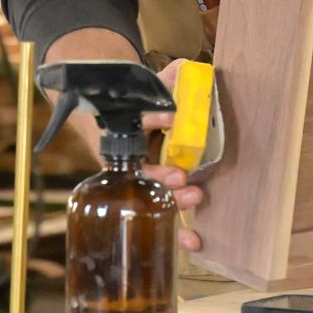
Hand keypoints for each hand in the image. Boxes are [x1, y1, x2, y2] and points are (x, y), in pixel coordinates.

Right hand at [43, 31, 207, 250]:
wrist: (117, 124)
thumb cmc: (139, 106)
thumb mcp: (150, 87)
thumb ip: (169, 78)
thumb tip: (185, 68)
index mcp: (127, 129)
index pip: (137, 122)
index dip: (153, 119)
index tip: (170, 117)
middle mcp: (128, 159)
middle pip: (142, 172)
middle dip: (162, 178)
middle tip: (184, 178)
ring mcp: (139, 181)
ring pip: (150, 197)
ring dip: (171, 203)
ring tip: (196, 198)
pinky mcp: (155, 197)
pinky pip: (162, 217)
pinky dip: (178, 231)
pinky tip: (195, 243)